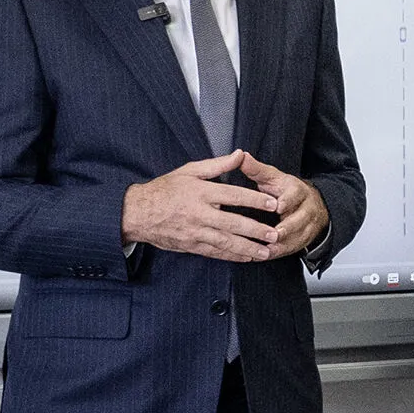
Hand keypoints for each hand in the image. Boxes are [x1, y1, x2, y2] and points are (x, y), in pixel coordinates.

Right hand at [121, 153, 287, 260]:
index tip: (272, 204)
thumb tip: (240, 154)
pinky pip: (215, 253)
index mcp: (201, 192)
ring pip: (226, 242)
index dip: (254, 200)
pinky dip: (233, 256)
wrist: (138, 213)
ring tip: (266, 252)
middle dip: (256, 230)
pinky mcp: (192, 245)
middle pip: (233, 223)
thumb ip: (217, 164)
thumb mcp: (189, 170)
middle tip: (275, 234)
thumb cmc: (164, 189)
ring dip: (248, 248)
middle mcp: (199, 213)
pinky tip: (247, 257)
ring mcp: (195, 232)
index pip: (233, 196)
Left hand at [236, 159, 329, 260]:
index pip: (295, 195)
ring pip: (299, 237)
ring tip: (268, 251)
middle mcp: (305, 209)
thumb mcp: (273, 177)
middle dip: (288, 228)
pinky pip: (294, 248)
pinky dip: (280, 253)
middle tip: (275, 234)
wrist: (312, 204)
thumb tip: (241, 156)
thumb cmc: (286, 190)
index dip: (288, 201)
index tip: (279, 206)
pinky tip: (266, 256)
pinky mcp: (303, 239)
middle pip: (300, 219)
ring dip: (284, 245)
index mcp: (297, 191)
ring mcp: (307, 226)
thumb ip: (256, 169)